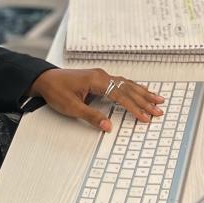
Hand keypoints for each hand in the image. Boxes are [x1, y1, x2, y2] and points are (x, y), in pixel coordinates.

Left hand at [28, 68, 164, 131]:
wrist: (45, 79)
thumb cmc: (56, 91)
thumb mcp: (72, 108)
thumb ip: (91, 117)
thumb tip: (108, 127)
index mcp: (97, 80)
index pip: (121, 96)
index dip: (134, 108)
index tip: (144, 117)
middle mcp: (102, 75)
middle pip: (128, 89)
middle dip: (144, 100)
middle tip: (158, 110)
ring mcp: (101, 76)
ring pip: (127, 84)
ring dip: (142, 93)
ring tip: (157, 99)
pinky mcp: (99, 78)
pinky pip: (121, 83)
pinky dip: (133, 88)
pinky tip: (141, 91)